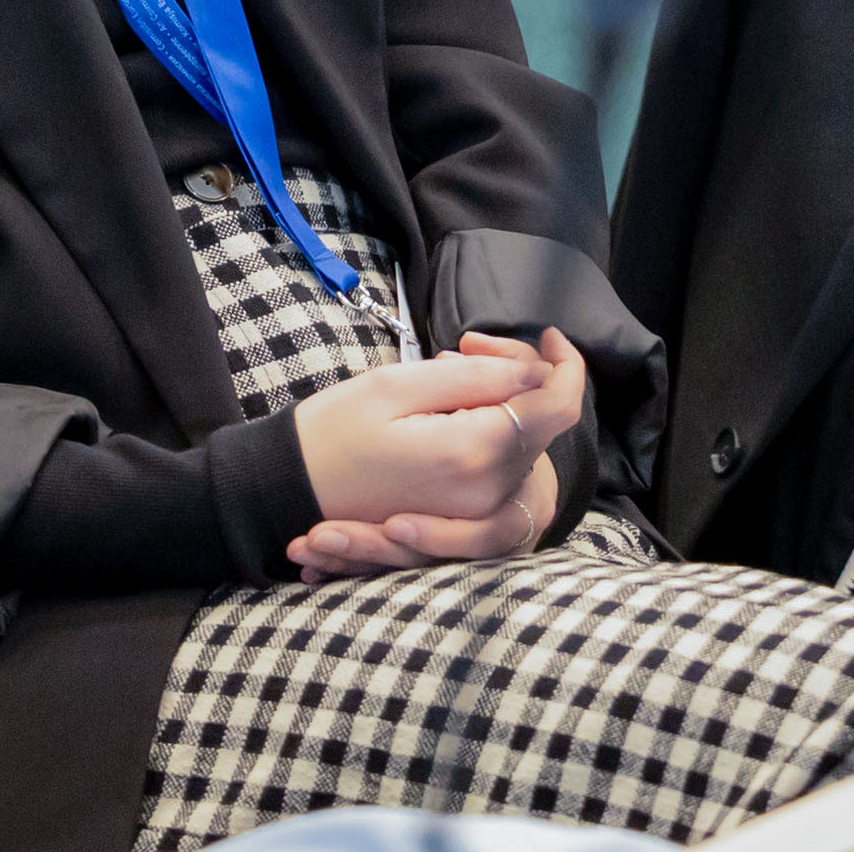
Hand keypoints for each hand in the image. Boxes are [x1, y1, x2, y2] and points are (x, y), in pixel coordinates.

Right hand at [286, 327, 585, 580]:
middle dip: (521, 375)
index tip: (547, 333)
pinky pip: (501, 468)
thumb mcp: (399, 384)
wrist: (288, 491)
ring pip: (524, 443)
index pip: (558, 406)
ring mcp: (478, 512)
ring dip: (503, 402)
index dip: (565, 364)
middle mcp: (488, 491)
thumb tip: (536, 371)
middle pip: (543, 421)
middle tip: (467, 347)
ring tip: (447, 375)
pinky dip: (489, 431)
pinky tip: (449, 411)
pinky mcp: (463, 520)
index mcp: (475, 453)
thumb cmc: (333, 430)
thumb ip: (477, 377)